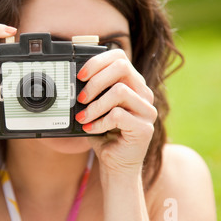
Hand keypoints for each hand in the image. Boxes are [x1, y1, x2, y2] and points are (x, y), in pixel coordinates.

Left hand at [75, 49, 157, 176]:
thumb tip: (73, 80)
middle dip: (95, 81)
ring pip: (119, 91)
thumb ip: (91, 92)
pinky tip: (91, 129)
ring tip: (83, 116)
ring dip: (95, 105)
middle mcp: (143, 93)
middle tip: (80, 97)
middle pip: (122, 68)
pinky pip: (118, 115)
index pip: (120, 57)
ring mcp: (147, 110)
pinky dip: (99, 122)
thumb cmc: (104, 134)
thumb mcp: (95, 108)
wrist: (115, 164)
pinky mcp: (145, 128)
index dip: (98, 62)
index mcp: (132, 84)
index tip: (80, 75)